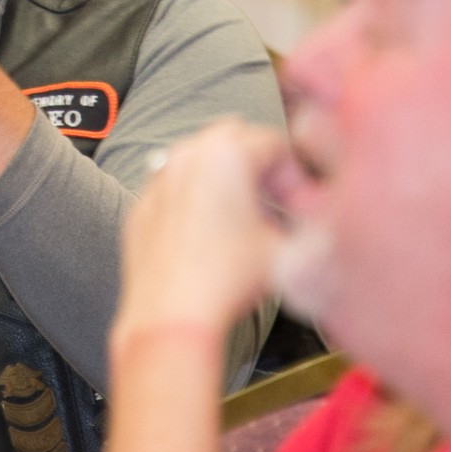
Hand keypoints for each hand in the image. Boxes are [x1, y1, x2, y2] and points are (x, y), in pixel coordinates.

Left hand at [114, 121, 291, 343]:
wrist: (172, 315)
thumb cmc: (229, 278)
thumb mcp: (285, 247)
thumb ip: (303, 220)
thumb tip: (308, 217)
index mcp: (227, 153)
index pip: (274, 141)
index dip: (294, 172)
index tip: (299, 203)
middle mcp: (188, 154)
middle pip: (233, 136)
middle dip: (257, 161)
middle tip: (272, 199)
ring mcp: (159, 178)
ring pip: (199, 157)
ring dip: (224, 175)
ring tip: (241, 214)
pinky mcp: (142, 205)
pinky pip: (173, 186)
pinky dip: (193, 196)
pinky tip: (207, 232)